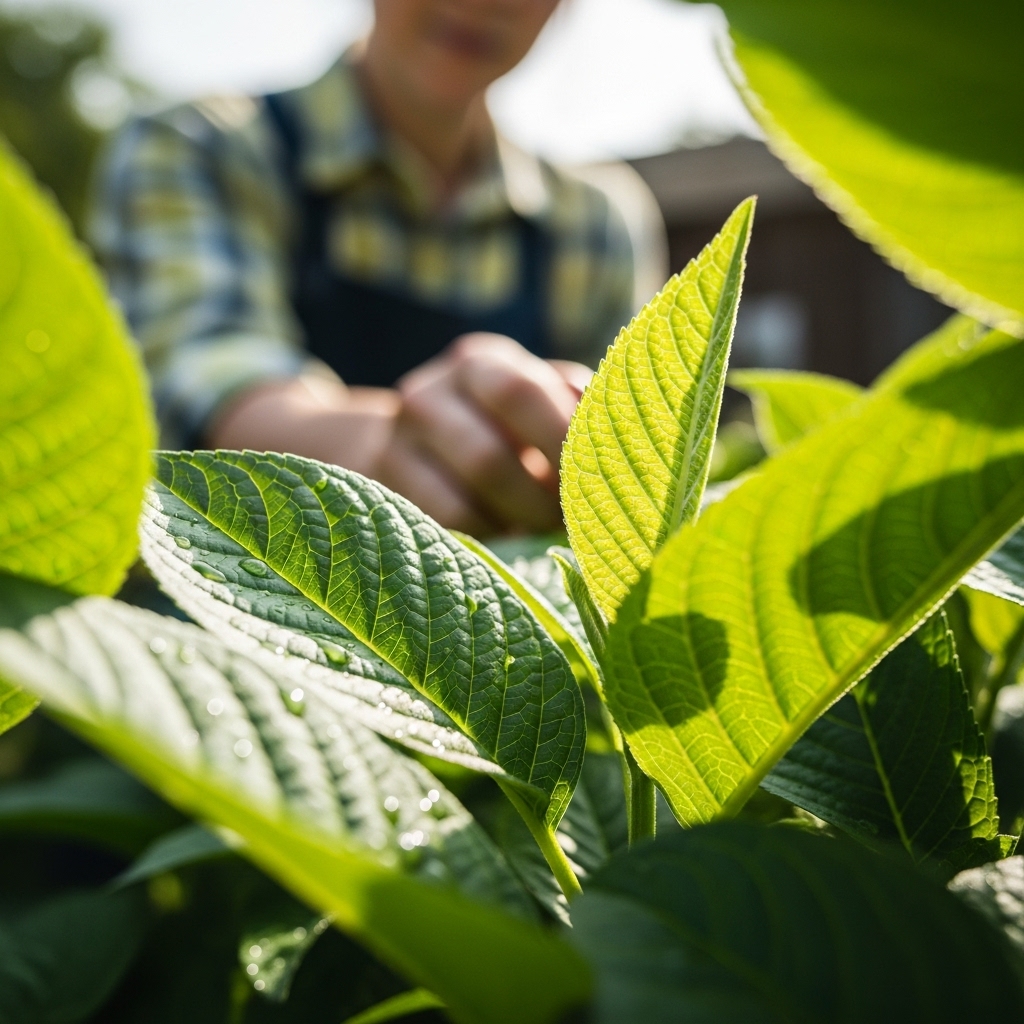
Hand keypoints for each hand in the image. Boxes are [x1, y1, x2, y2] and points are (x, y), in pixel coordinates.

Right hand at [206, 334, 590, 535]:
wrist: (411, 445)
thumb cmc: (504, 427)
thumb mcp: (540, 402)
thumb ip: (579, 410)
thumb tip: (627, 437)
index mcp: (480, 362)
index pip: (522, 393)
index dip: (562, 440)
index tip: (603, 478)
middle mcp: (429, 393)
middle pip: (487, 456)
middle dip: (539, 499)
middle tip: (573, 521)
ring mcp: (397, 442)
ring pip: (463, 496)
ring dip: (518, 523)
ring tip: (546, 531)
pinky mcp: (383, 486)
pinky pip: (445, 522)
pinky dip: (487, 537)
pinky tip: (509, 538)